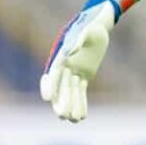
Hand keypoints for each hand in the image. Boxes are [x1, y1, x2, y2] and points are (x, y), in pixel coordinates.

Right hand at [40, 0, 119, 122]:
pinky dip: (81, 103)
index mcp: (61, 54)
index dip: (49, 86)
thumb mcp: (86, 30)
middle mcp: (65, 65)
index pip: (52, 73)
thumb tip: (70, 51)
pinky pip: (80, 91)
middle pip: (60, 87)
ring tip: (74, 120)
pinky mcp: (84, 75)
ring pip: (70, 92)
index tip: (47, 99)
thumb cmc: (90, 24)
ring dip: (71, 106)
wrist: (98, 24)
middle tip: (62, 116)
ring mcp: (74, 71)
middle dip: (60, 101)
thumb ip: (77, 40)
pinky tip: (82, 116)